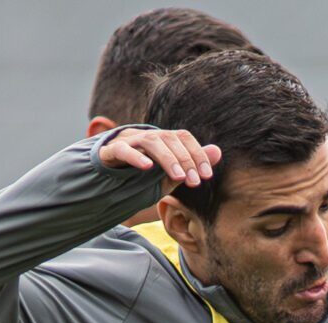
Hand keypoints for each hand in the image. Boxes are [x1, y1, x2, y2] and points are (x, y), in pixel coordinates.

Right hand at [99, 127, 218, 189]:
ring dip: (167, 158)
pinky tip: (148, 167)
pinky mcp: (110, 151)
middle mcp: (147, 136)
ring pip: (150, 141)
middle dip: (185, 160)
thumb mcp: (171, 173)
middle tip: (194, 182)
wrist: (109, 177)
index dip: (197, 154)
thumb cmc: (144, 174)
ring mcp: (128, 141)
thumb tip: (218, 151)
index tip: (206, 175)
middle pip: (169, 138)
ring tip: (178, 177)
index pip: (183, 137)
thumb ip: (191, 163)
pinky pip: (122, 149)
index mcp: (162, 139)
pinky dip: (135, 157)